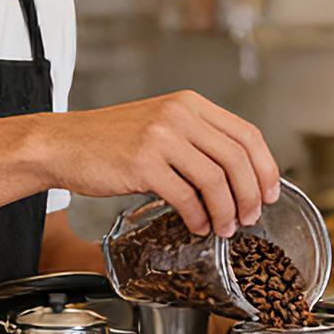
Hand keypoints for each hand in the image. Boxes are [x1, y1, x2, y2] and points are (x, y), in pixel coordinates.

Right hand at [41, 91, 280, 236]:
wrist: (63, 144)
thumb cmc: (109, 142)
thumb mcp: (160, 128)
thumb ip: (195, 142)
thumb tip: (235, 179)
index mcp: (189, 104)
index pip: (246, 133)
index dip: (265, 167)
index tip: (270, 192)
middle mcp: (179, 115)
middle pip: (237, 158)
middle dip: (251, 195)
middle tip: (251, 218)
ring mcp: (161, 138)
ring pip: (216, 179)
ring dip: (227, 211)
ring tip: (225, 229)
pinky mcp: (143, 163)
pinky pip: (186, 196)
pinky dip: (198, 217)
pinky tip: (197, 226)